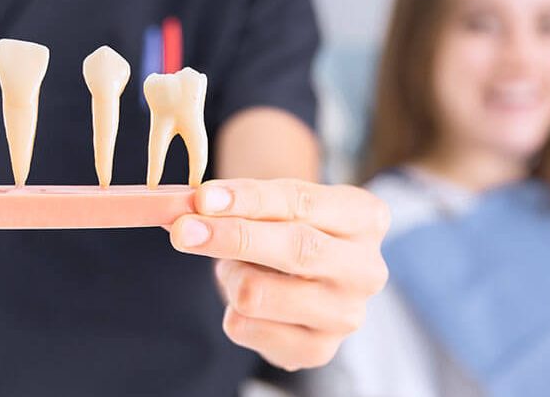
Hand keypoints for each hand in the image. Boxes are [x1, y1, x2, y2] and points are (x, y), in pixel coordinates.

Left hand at [169, 179, 389, 370]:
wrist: (305, 276)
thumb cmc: (287, 227)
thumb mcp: (273, 204)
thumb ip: (235, 202)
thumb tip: (182, 206)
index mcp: (366, 217)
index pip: (301, 202)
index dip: (248, 198)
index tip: (203, 198)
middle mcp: (367, 269)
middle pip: (295, 249)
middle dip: (233, 237)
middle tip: (184, 230)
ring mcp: (346, 315)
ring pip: (259, 293)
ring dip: (229, 276)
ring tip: (235, 269)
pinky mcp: (318, 351)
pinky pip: (247, 327)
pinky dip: (232, 310)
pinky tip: (249, 302)